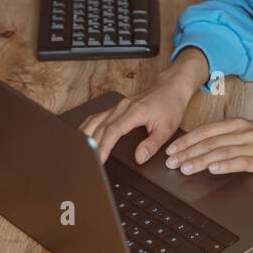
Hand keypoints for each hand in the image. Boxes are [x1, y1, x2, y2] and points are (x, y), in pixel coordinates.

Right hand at [79, 73, 193, 164]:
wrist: (170, 88)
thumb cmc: (170, 106)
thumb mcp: (167, 128)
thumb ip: (152, 144)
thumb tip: (139, 158)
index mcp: (135, 111)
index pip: (114, 130)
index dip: (104, 146)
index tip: (99, 159)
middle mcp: (123, 107)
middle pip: (101, 127)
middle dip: (92, 146)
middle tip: (88, 163)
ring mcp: (118, 106)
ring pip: (95, 120)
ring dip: (86, 136)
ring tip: (81, 153)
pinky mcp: (116, 107)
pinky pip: (97, 117)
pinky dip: (88, 127)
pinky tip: (84, 137)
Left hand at [162, 118, 252, 179]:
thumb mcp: (248, 133)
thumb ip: (228, 138)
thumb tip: (201, 148)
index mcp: (237, 124)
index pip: (206, 130)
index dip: (186, 140)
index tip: (171, 149)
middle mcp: (243, 132)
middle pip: (209, 141)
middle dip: (187, 152)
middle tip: (171, 162)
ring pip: (221, 151)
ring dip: (200, 160)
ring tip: (185, 168)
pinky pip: (240, 162)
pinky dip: (225, 165)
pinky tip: (213, 169)